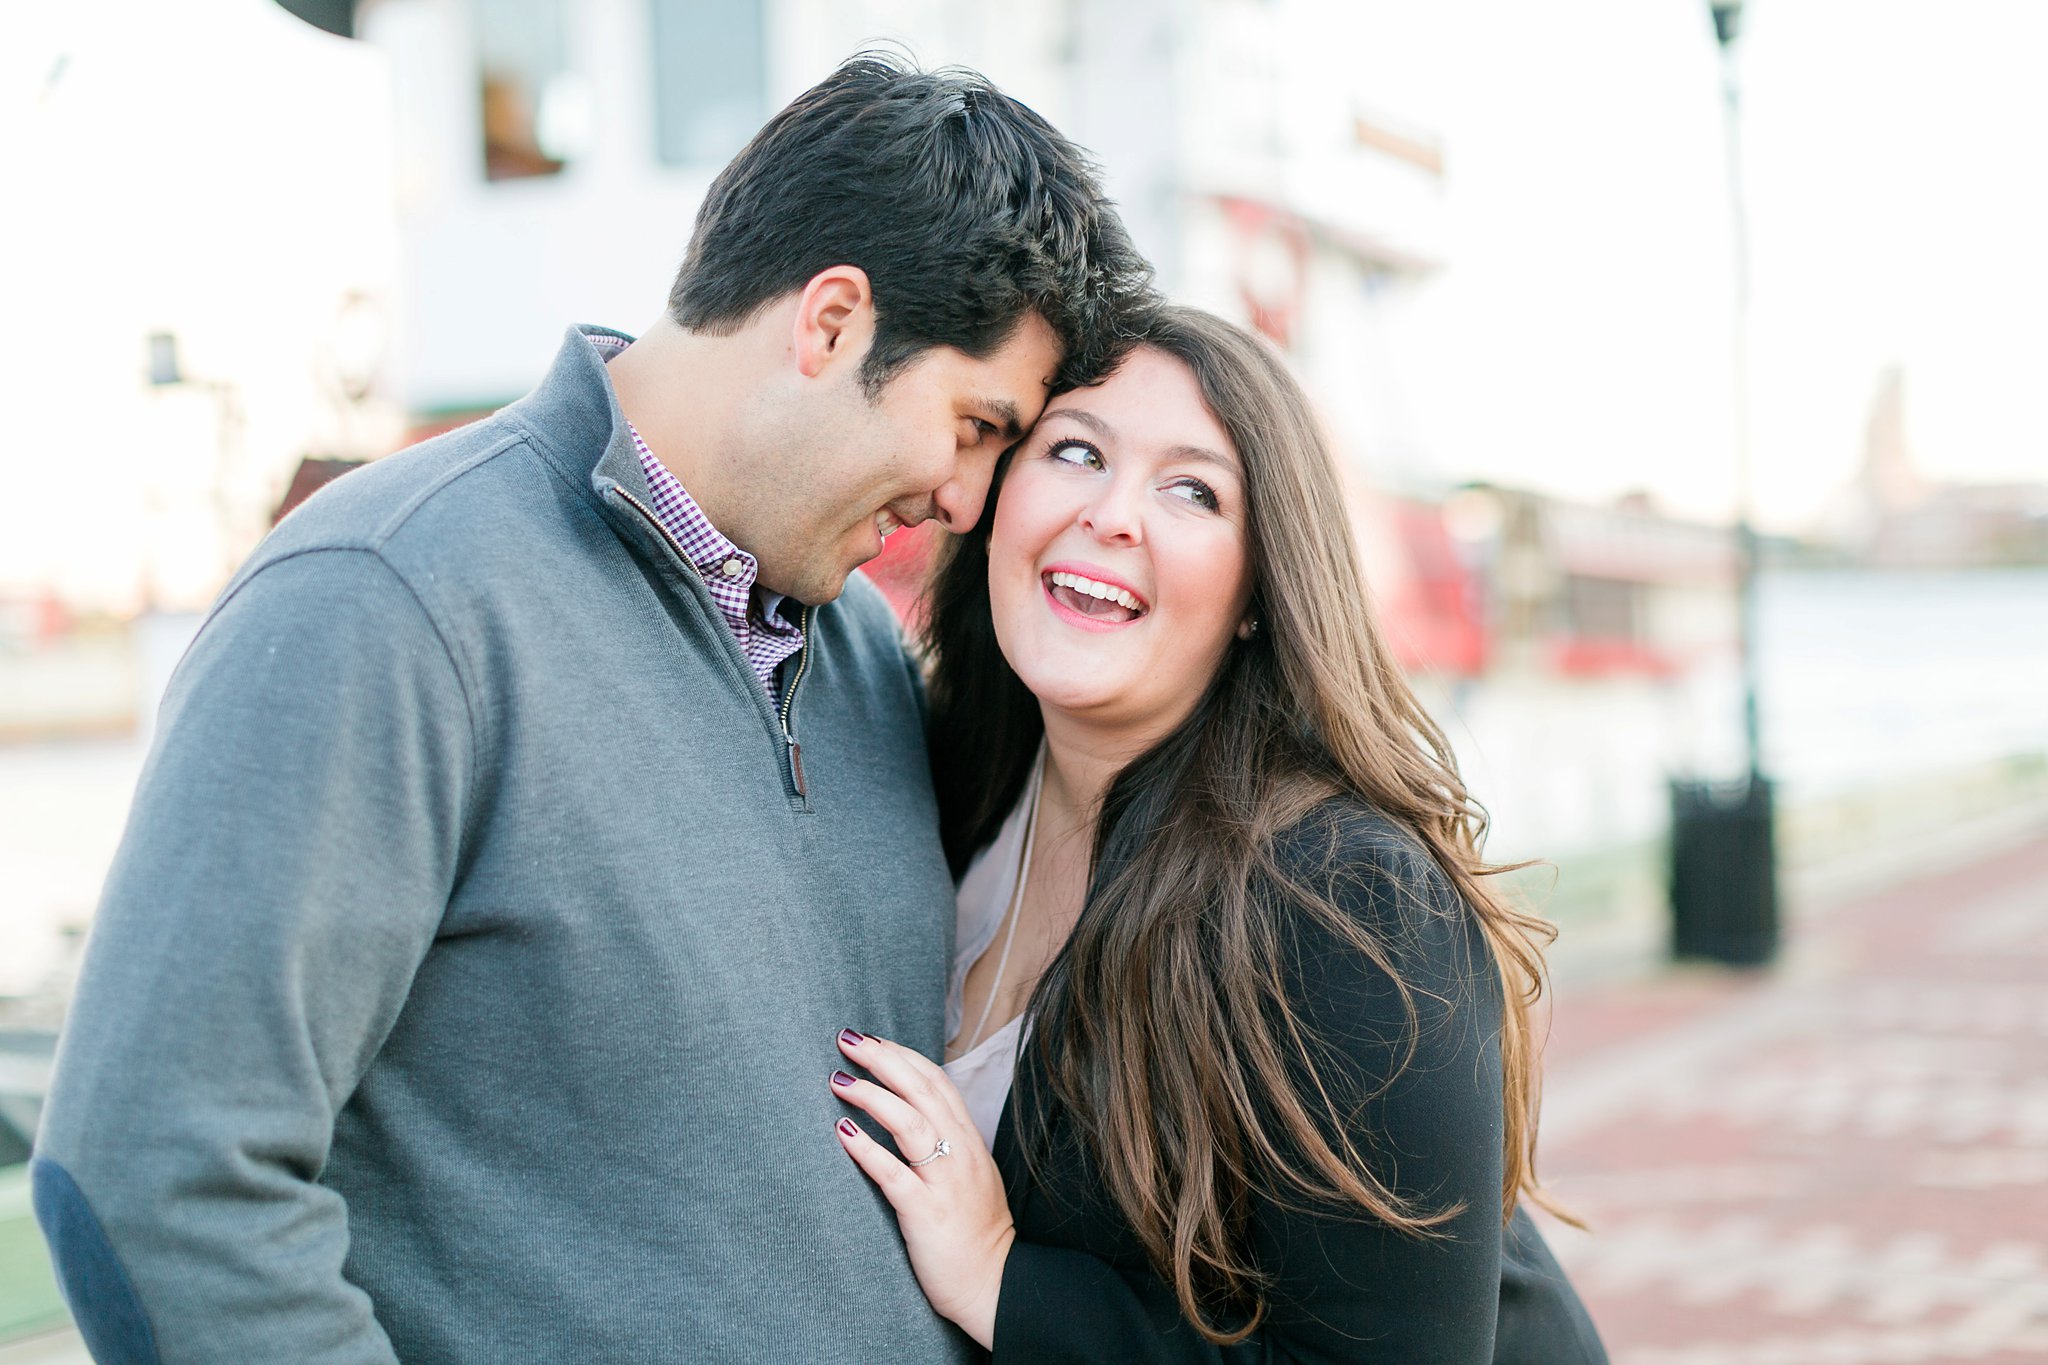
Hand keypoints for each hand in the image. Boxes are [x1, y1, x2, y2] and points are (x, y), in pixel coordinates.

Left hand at [832, 1030, 1014, 1348]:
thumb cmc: (976, 1231)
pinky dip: (866, 1149)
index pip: (938, 1082)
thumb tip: (908, 1114)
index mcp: (969, 1141)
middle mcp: (960, 1153)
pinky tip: (841, 1132)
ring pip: (909, 1123)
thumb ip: (946, 1143)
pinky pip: (894, 1174)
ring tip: (838, 1079)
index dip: (904, 1055)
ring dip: (871, 1095)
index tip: (873, 1038)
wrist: (994, 1283)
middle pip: (921, 1090)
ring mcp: (944, 1182)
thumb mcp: (969, 1175)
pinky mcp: (926, 1213)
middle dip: (883, 1059)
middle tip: (848, 1038)